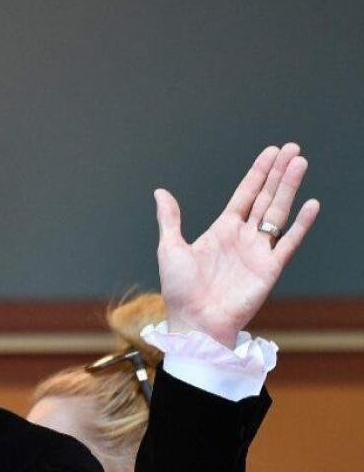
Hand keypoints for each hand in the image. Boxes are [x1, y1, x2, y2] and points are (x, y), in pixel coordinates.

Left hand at [155, 143, 319, 347]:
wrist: (193, 322)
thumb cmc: (179, 291)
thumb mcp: (170, 248)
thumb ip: (171, 219)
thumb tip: (160, 192)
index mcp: (221, 230)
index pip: (245, 195)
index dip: (258, 173)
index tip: (271, 152)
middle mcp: (243, 237)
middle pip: (266, 198)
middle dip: (278, 173)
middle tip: (293, 149)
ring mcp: (258, 252)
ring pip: (278, 212)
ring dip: (289, 188)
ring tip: (300, 163)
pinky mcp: (269, 269)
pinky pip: (289, 242)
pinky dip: (301, 224)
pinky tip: (310, 204)